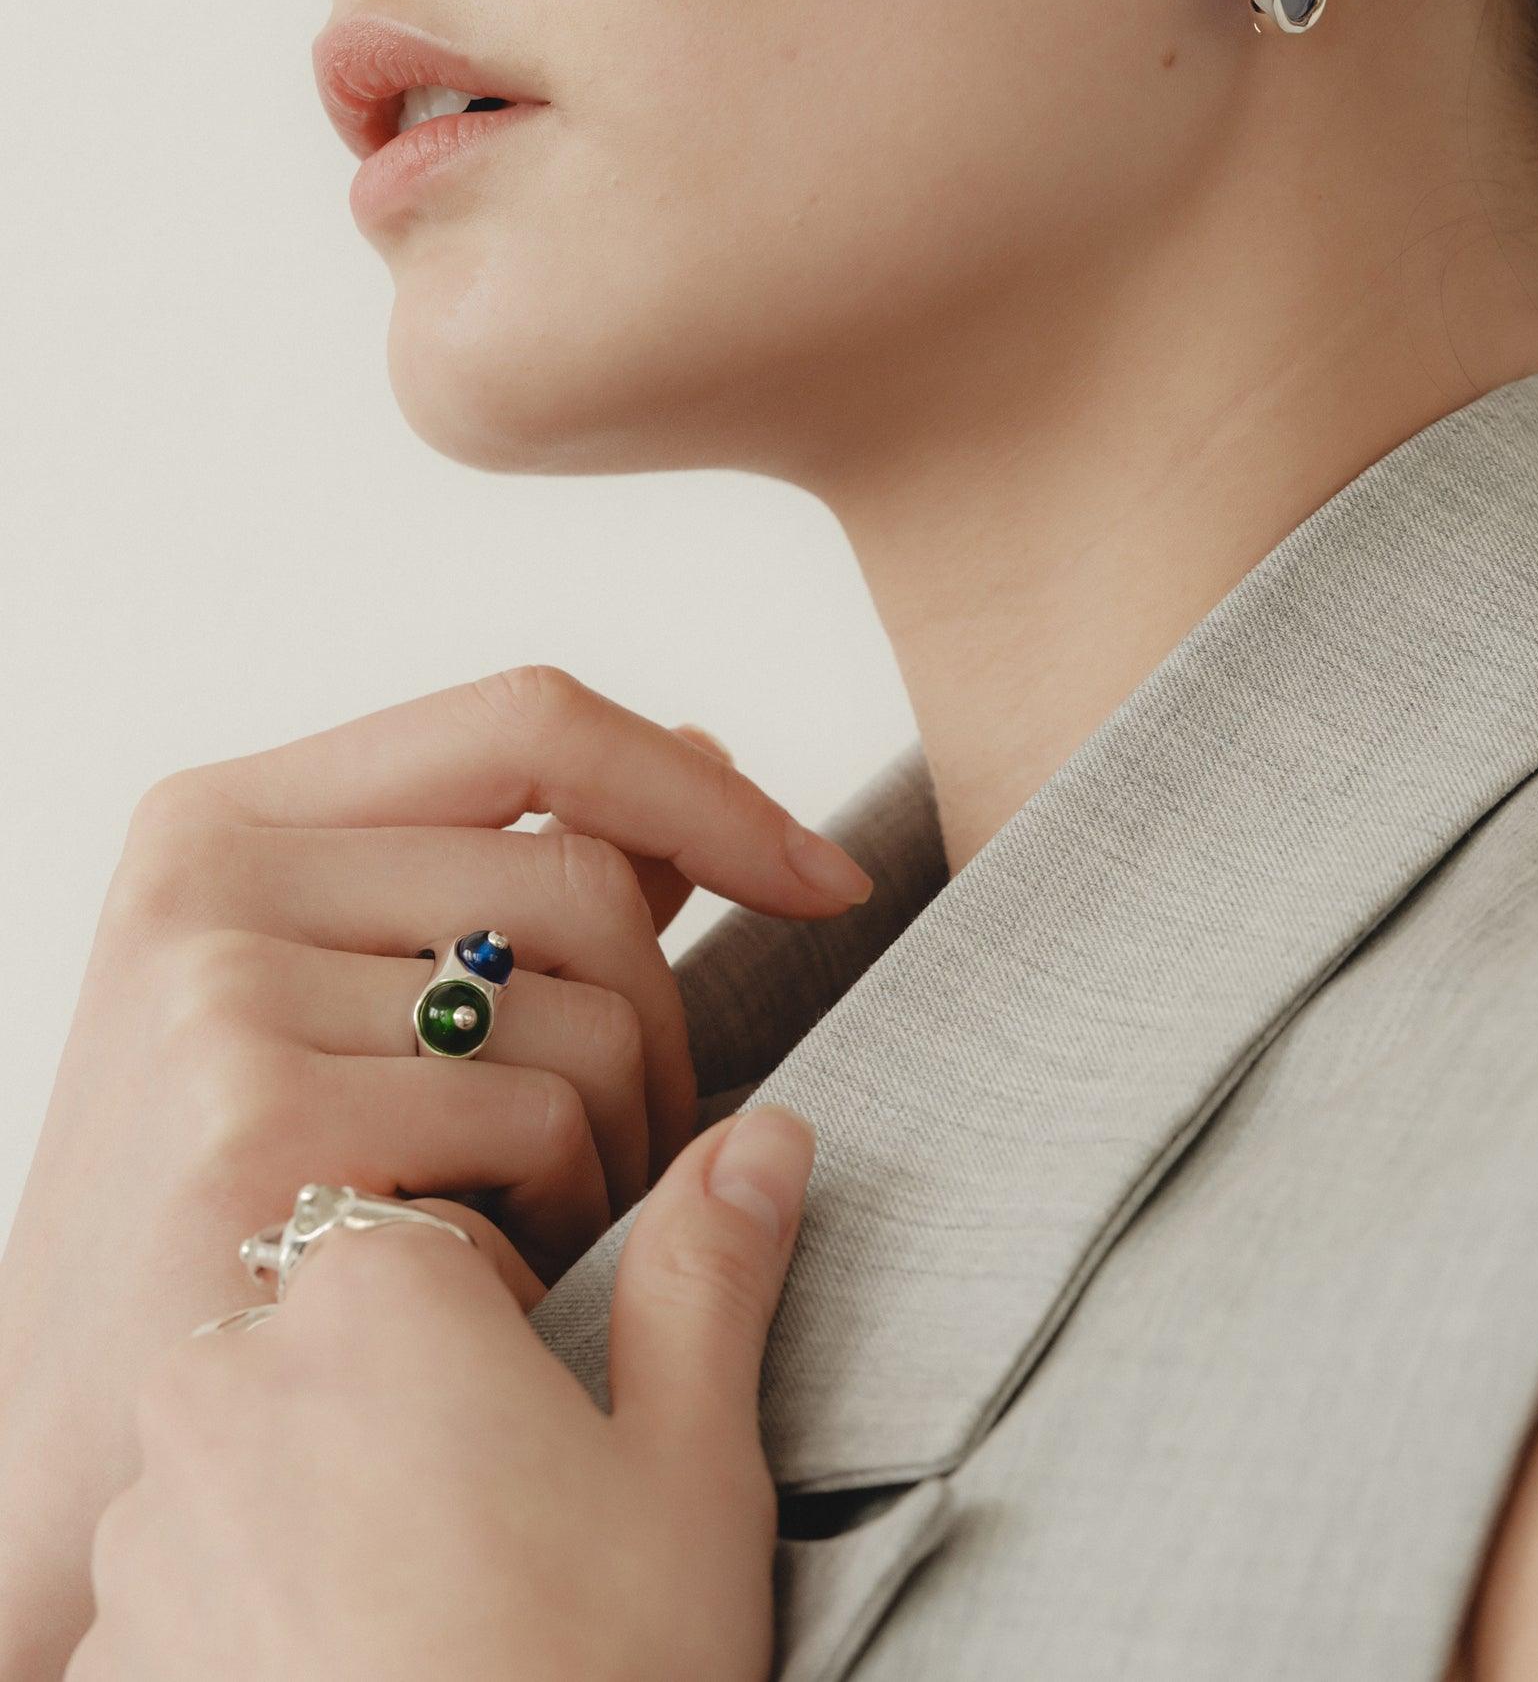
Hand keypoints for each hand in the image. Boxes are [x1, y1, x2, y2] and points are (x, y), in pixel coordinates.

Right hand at [0, 668, 869, 1677]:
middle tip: (634, 1154)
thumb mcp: (339, 1001)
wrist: (80, 1447)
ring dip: (629, 1145)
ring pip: (588, 1014)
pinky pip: (543, 1124)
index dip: (705, 790)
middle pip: (586, 881)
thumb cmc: (238, 1212)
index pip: (535, 719)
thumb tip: (703, 751)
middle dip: (667, 1028)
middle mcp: (213, 874)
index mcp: (235, 812)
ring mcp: (220, 994)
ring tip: (547, 1226)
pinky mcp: (255, 1128)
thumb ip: (512, 874)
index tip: (827, 880)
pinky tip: (491, 1282)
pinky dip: (568, 1218)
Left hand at [67, 1103, 819, 1681]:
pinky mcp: (103, 1655)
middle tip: (504, 1543)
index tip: (549, 1441)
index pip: (433, 1244)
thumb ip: (708, 1273)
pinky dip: (252, 1625)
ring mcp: (144, 1527)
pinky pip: (183, 1592)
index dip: (506, 1334)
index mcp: (373, 1296)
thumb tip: (765, 1131)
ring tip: (432, 1627)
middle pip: (329, 1345)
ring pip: (251, 1465)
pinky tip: (356, 1678)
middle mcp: (225, 1380)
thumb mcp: (694, 1463)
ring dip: (318, 1516)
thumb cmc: (601, 1672)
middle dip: (400, 1414)